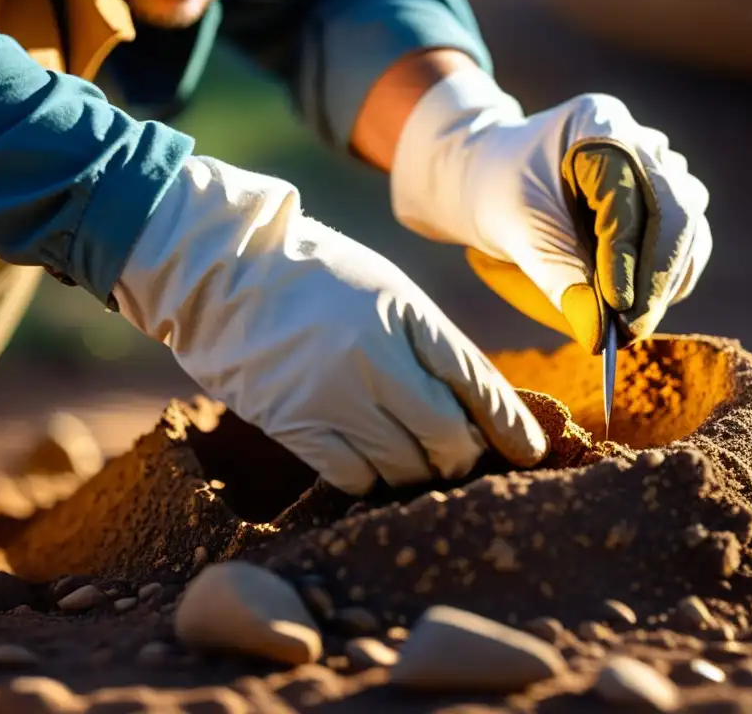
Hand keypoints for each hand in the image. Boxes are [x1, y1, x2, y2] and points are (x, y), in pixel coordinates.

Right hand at [113, 157, 546, 494]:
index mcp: (407, 316)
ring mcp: (334, 395)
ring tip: (415, 462)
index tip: (528, 453)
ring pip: (404, 467)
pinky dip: (372, 480)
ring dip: (418, 473)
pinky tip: (371, 465)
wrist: (222, 270)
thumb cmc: (314, 276)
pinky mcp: (294, 424)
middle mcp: (377, 358)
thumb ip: (430, 343)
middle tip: (460, 459)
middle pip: (447, 438)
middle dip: (464, 458)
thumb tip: (472, 407)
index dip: (510, 426)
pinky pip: (354, 477)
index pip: (478, 384)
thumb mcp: (386, 289)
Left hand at [391, 67, 711, 349]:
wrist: (492, 177)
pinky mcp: (664, 202)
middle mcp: (642, 141)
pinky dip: (664, 280)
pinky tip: (635, 308)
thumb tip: (598, 336)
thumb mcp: (516, 231)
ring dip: (664, 283)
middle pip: (675, 212)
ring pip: (687, 231)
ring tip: (627, 326)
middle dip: (654, 279)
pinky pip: (682, 245)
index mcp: (600, 123)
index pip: (630, 197)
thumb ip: (557, 278)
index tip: (617, 311)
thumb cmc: (497, 192)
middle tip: (629, 332)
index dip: (629, 258)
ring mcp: (660, 169)